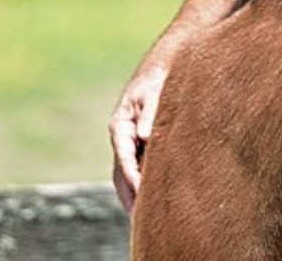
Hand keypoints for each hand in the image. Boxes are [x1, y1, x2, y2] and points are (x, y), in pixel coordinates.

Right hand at [108, 64, 167, 211]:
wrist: (161, 65)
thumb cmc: (158, 77)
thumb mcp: (154, 91)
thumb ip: (149, 113)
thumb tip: (144, 136)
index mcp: (121, 123)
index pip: (124, 155)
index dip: (132, 175)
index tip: (142, 192)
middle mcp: (121, 134)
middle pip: (120, 169)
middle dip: (128, 192)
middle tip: (138, 216)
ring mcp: (127, 138)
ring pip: (125, 170)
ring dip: (131, 191)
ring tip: (140, 215)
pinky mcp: (137, 140)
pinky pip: (135, 164)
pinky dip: (138, 180)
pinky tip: (148, 195)